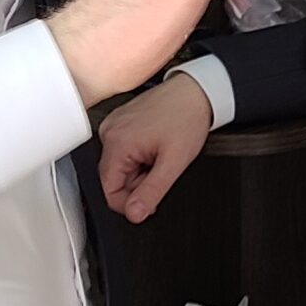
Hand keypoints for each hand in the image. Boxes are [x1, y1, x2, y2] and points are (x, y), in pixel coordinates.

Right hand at [101, 72, 214, 222]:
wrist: (197, 91)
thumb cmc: (187, 118)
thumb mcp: (174, 162)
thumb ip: (151, 192)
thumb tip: (134, 214)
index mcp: (117, 142)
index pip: (109, 191)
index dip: (130, 203)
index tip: (150, 200)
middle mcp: (109, 132)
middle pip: (115, 178)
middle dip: (139, 183)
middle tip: (161, 169)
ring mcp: (114, 125)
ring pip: (121, 166)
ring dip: (140, 169)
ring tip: (160, 153)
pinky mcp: (121, 122)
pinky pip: (124, 151)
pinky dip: (140, 155)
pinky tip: (155, 144)